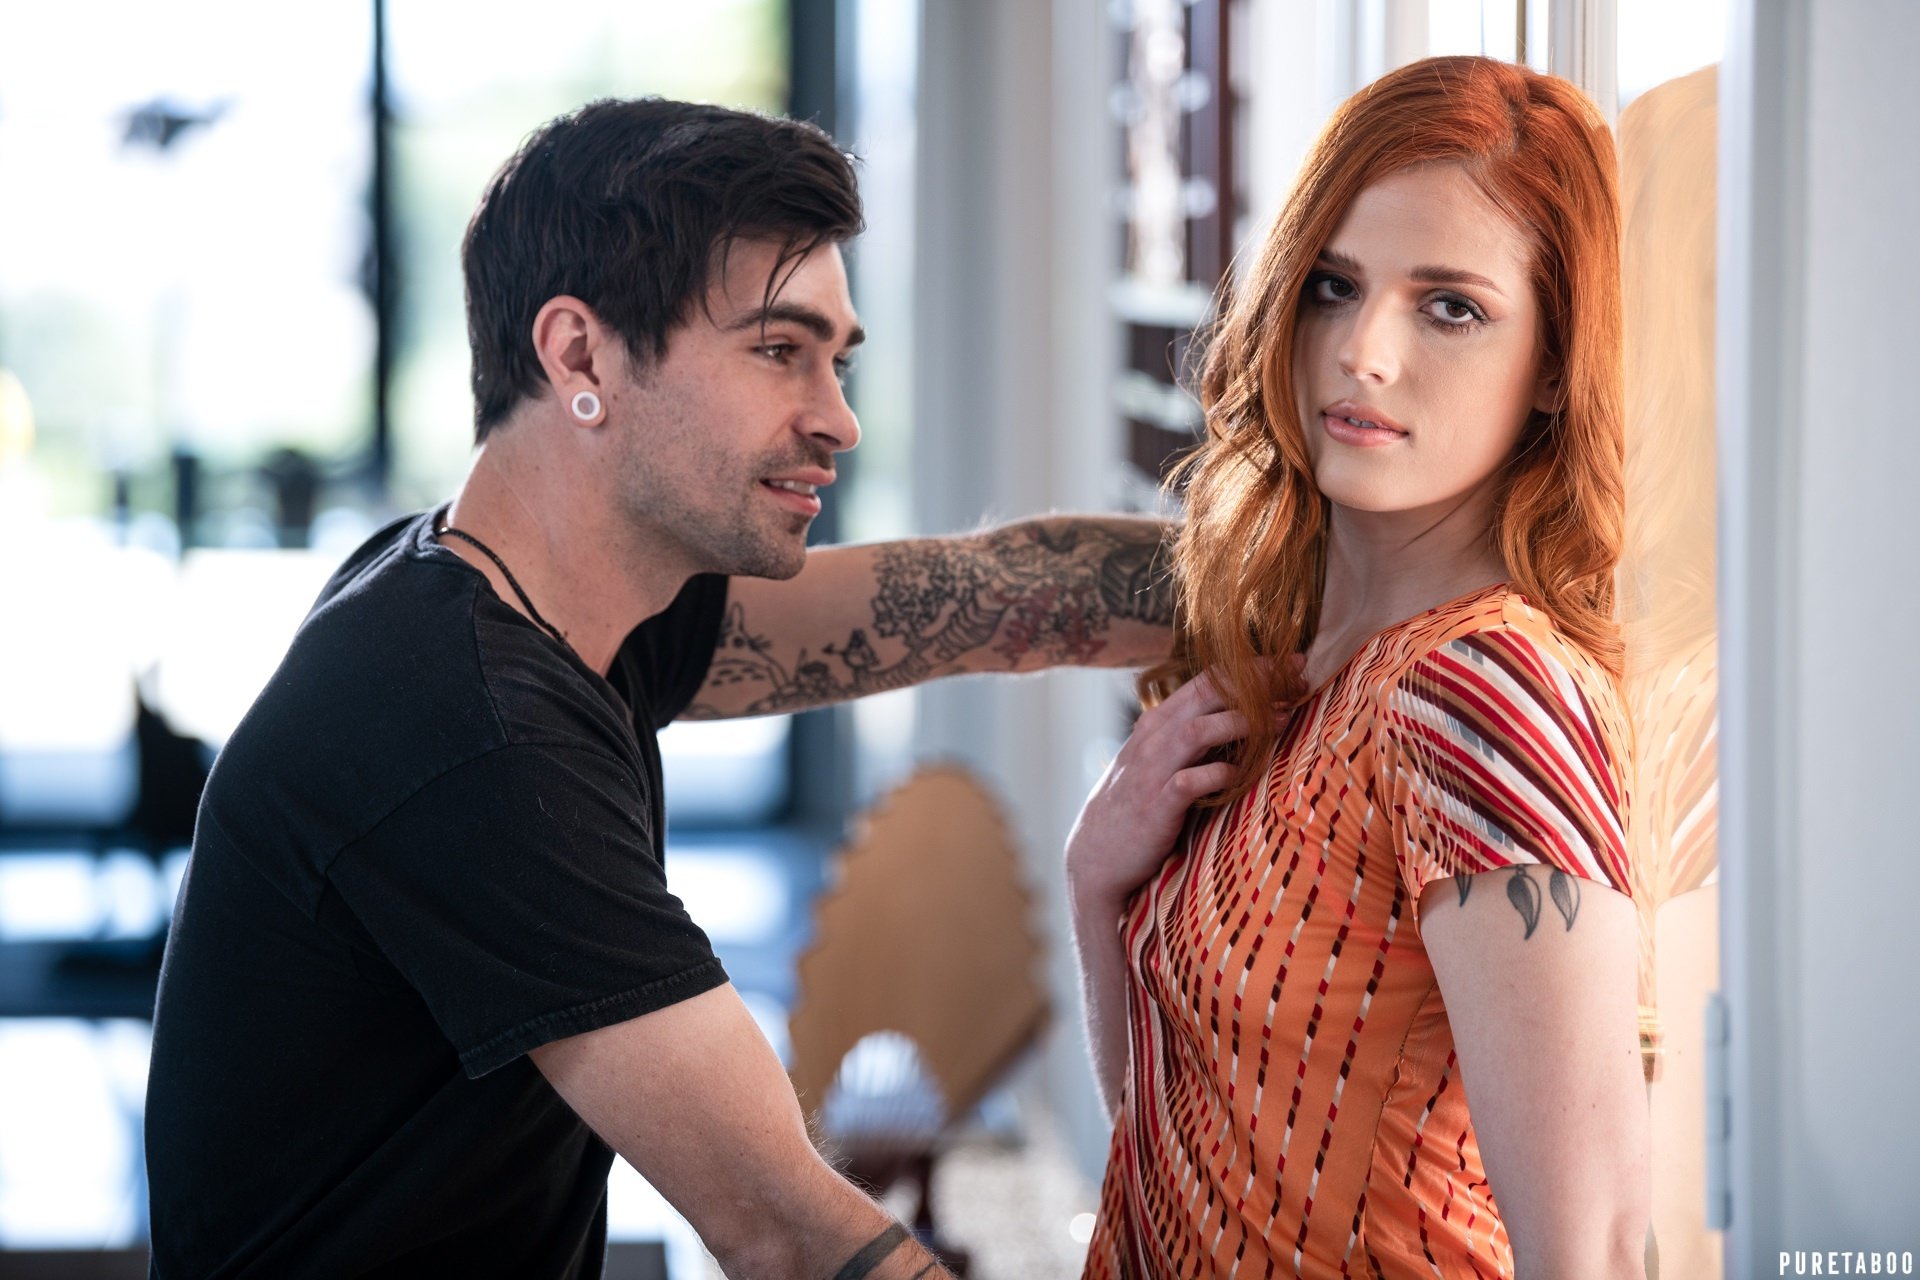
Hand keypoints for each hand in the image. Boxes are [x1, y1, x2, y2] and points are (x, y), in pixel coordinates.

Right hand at [1066, 664, 1293, 910]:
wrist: (1096, 855)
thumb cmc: (1135, 805)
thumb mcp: (1156, 760)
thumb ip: (1189, 737)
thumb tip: (1243, 719)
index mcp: (1156, 723)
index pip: (1206, 681)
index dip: (1250, 668)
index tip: (1290, 664)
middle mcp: (1152, 739)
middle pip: (1206, 696)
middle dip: (1255, 683)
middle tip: (1297, 678)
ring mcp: (1152, 771)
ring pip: (1197, 731)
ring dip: (1241, 722)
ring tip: (1282, 720)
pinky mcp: (1156, 806)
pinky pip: (1190, 782)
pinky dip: (1219, 774)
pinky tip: (1242, 773)